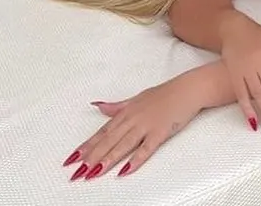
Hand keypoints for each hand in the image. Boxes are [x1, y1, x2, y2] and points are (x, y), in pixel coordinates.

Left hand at [62, 71, 205, 180]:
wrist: (188, 88)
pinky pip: (146, 148)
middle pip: (109, 140)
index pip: (102, 132)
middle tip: (76, 172)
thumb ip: (116, 107)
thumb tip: (98, 106)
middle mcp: (133, 118)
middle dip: (91, 157)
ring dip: (107, 159)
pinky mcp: (161, 132)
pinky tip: (125, 171)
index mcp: (126, 111)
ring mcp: (147, 125)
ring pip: (123, 145)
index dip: (87, 146)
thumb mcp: (137, 97)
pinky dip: (135, 160)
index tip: (72, 158)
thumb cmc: (165, 93)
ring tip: (93, 173)